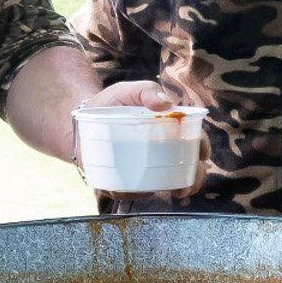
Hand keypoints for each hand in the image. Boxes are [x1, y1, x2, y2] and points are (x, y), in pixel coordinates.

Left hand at [77, 81, 208, 198]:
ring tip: (175, 190)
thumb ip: (144, 90)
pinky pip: (134, 192)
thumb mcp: (125, 91)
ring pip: (166, 183)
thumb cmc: (108, 105)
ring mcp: (145, 170)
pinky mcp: (125, 183)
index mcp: (167, 130)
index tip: (203, 154)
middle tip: (191, 182)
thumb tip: (164, 103)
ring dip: (176, 188)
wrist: (78, 125)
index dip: (202, 147)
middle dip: (195, 177)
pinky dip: (138, 193)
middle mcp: (161, 153)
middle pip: (187, 168)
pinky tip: (139, 190)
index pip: (192, 140)